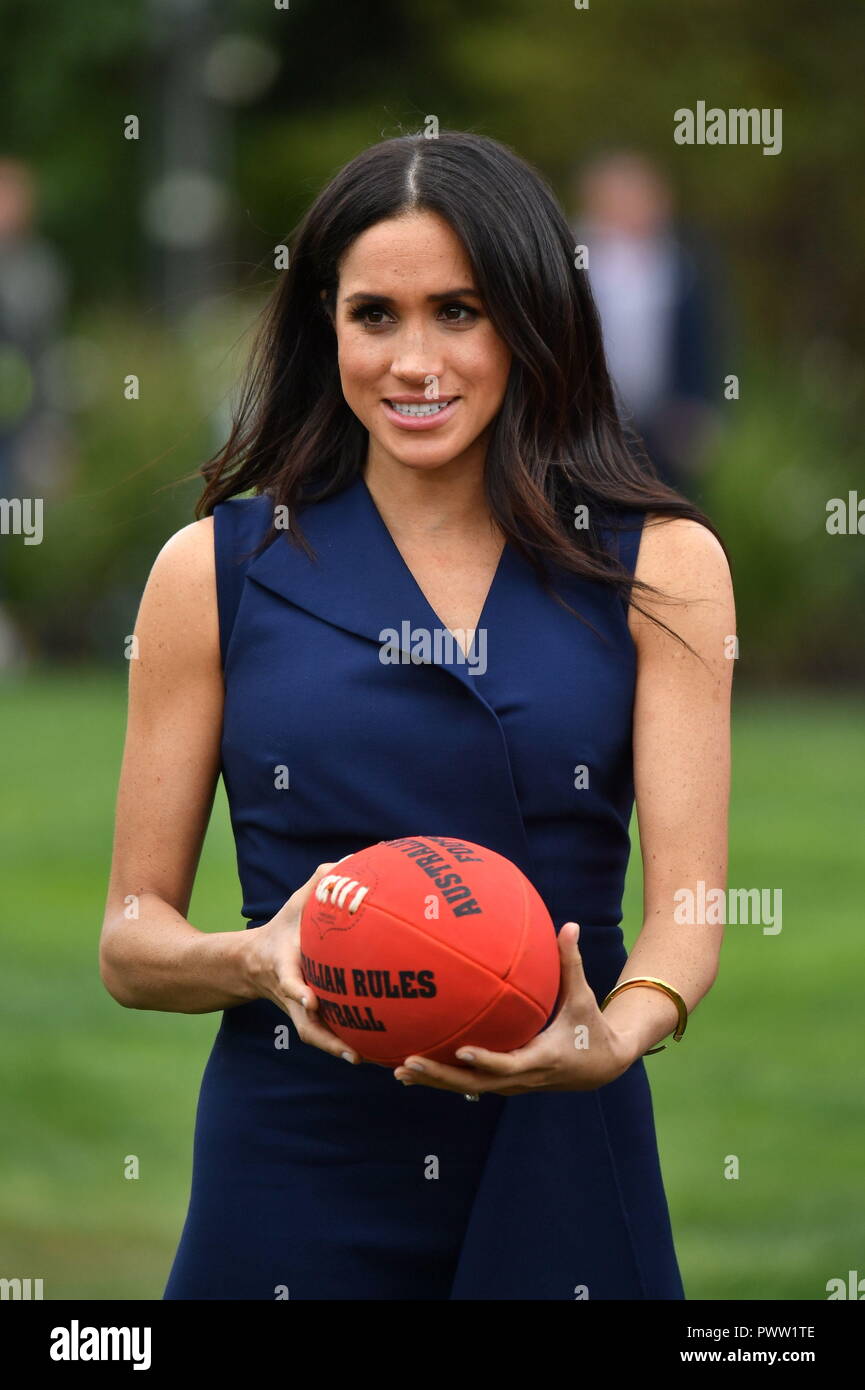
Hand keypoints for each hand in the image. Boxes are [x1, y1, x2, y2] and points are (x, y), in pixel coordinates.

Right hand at [245, 861, 361, 1065]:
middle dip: (323, 1038)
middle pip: (303, 1023)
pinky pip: (322, 1034)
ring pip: (312, 1036)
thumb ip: (319, 883)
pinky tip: (371, 1050)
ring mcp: (295, 1009)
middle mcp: (289, 993)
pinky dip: (340, 1044)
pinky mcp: (305, 1017)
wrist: (250, 963)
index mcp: (282, 966)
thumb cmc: (283, 928)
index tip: (310, 1000)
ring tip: (363, 1059)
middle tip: (350, 1052)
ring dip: (334, 1049)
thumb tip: (347, 860)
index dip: (296, 991)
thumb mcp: (294, 903)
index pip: (287, 981)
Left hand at [393, 923, 635, 1094]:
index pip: (508, 1064)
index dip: (485, 1060)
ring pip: (467, 1088)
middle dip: (441, 1075)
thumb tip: (569, 925)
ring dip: (435, 1081)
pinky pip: (470, 1082)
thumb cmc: (591, 1028)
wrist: (601, 1067)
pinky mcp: (504, 1084)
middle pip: (475, 1084)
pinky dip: (444, 1077)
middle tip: (408, 1062)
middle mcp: (522, 1078)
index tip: (460, 1050)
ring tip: (398, 1070)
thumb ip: (572, 963)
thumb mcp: (583, 997)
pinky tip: (415, 1067)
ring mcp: (511, 1085)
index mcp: (542, 1058)